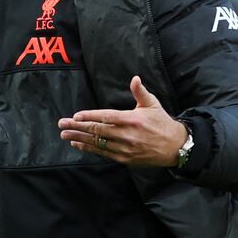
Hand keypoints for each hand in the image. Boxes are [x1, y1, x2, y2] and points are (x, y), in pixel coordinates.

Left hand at [58, 76, 187, 166]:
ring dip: (79, 138)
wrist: (175, 148)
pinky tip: (78, 144)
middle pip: (98, 131)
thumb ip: (140, 92)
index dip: (90, 116)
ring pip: (98, 143)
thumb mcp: (153, 104)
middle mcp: (127, 135)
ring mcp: (125, 149)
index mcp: (132, 120)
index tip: (76, 115)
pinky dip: (89, 148)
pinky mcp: (125, 159)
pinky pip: (103, 153)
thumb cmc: (162, 123)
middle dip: (77, 127)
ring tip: (64, 134)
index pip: (107, 117)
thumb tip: (135, 78)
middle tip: (62, 123)